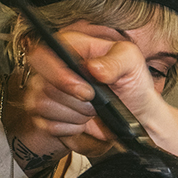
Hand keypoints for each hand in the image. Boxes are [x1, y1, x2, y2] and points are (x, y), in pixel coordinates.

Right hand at [23, 31, 158, 155]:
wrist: (136, 111)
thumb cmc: (130, 81)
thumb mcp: (131, 61)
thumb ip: (116, 60)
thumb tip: (94, 68)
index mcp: (67, 48)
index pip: (41, 55)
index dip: (60, 76)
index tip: (87, 92)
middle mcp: (51, 69)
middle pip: (44, 87)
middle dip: (76, 101)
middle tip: (96, 102)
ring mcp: (45, 93)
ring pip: (44, 107)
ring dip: (76, 115)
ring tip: (92, 111)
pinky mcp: (47, 117)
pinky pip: (50, 126)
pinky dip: (72, 129)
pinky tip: (84, 122)